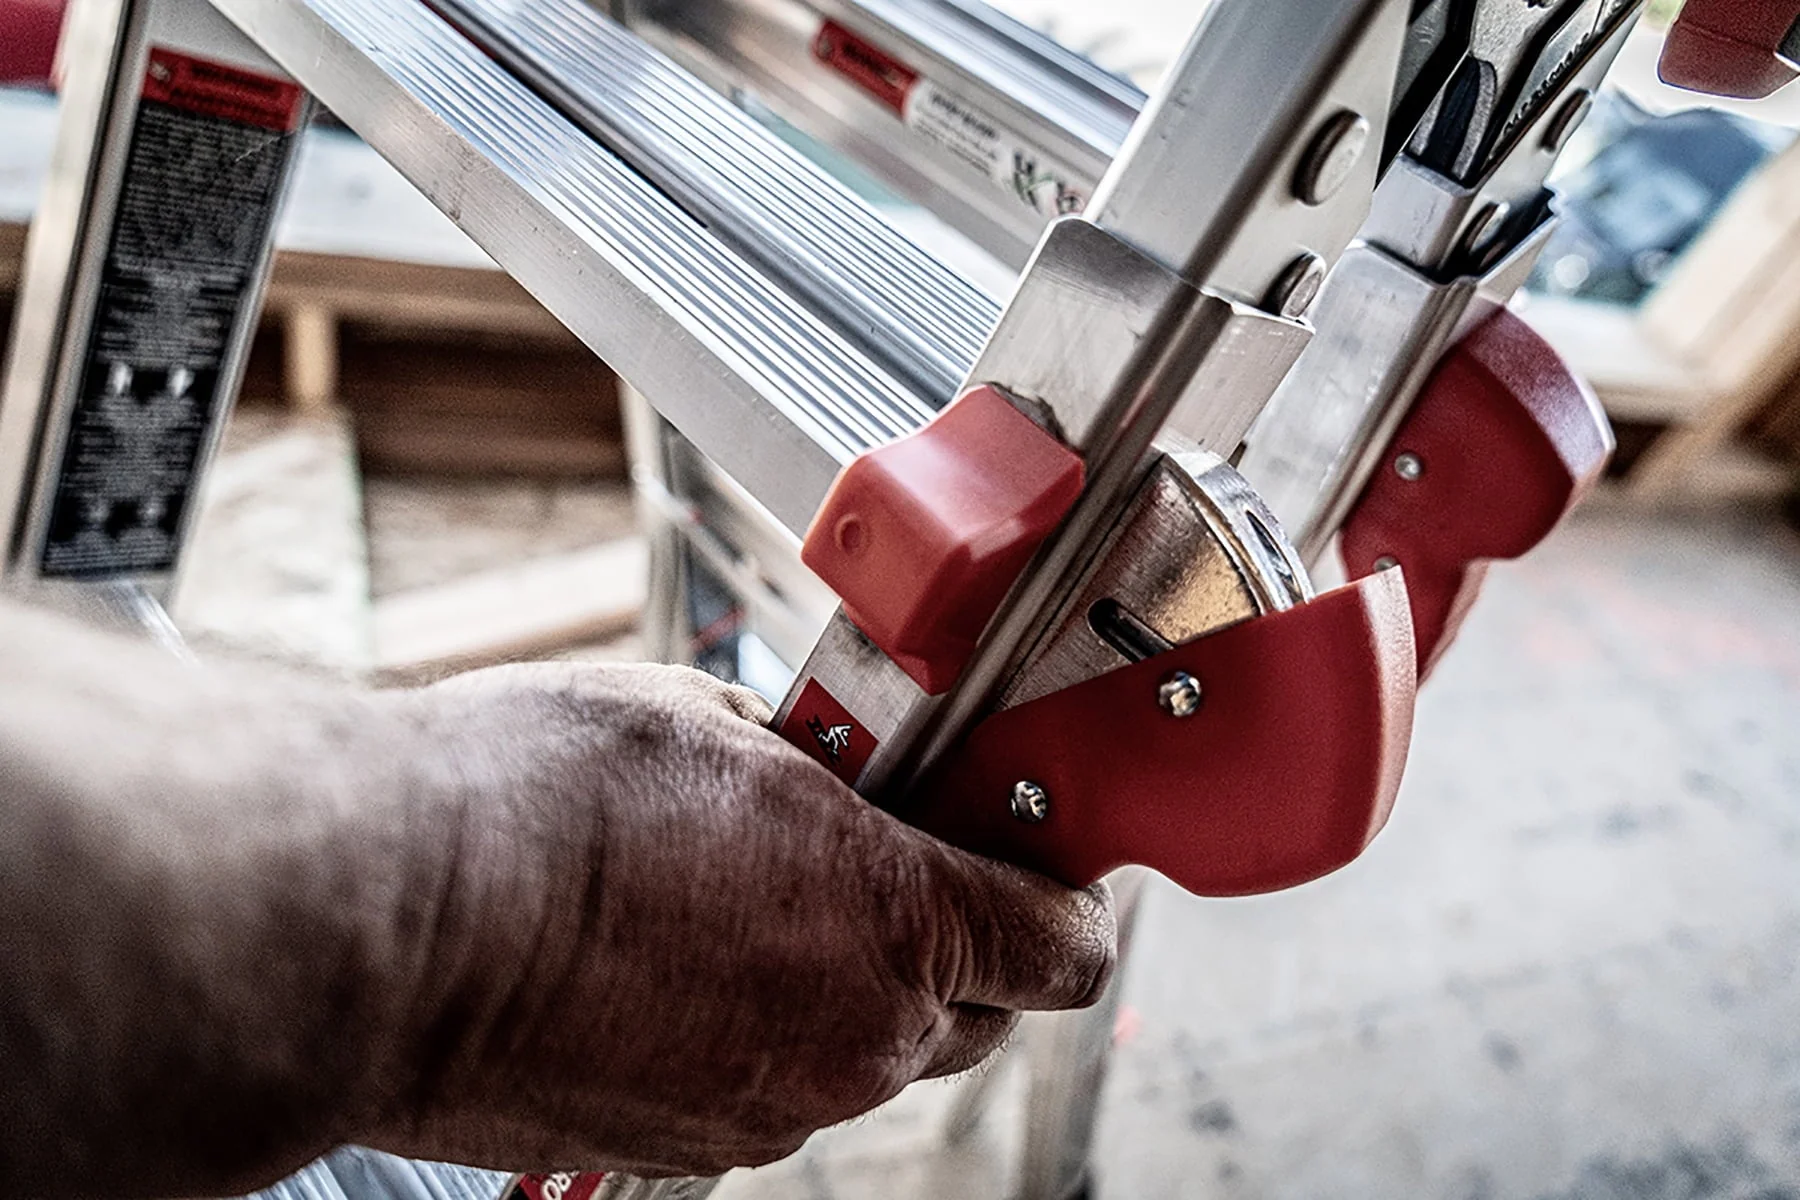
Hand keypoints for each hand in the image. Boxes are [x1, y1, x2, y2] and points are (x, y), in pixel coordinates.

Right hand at [361, 662, 1115, 1176]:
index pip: (1064, 944)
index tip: (1028, 844)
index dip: (1059, 888)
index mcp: (897, 927)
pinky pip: (773, 1087)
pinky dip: (761, 1030)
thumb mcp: (713, 723)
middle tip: (887, 852)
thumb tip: (832, 770)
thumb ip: (818, 761)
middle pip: (980, 1012)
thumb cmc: (535, 808)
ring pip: (870, 1055)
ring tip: (756, 895)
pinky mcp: (683, 1147)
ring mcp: (769, 1112)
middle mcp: (854, 1044)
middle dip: (957, 939)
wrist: (381, 926)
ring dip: (850, 984)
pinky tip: (684, 956)